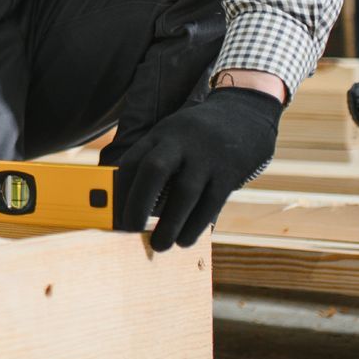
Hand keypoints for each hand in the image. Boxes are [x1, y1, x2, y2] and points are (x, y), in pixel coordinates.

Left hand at [115, 87, 281, 250]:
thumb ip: (154, 160)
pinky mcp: (229, 172)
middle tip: (128, 230)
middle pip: (154, 171)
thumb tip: (130, 202)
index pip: (133, 161)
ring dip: (169, 223)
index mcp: (161, 135)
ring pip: (185, 192)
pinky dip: (195, 225)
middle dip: (138, 203)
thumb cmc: (199, 135)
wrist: (246, 112)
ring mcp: (206, 157)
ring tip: (159, 245)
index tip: (112, 214)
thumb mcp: (172, 135)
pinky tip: (184, 240)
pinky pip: (211, 203)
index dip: (120, 190)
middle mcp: (181, 143)